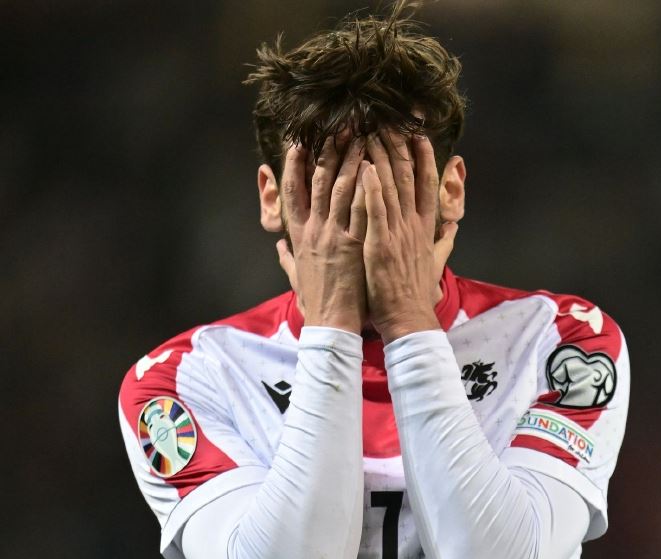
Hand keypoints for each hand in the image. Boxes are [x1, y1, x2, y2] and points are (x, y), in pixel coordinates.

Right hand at [277, 134, 368, 333]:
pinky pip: (361, 208)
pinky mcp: (354, 243)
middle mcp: (313, 230)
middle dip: (326, 151)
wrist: (331, 323)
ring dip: (349, 159)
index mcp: (298, 235)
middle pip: (317, 181)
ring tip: (358, 136)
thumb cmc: (317, 301)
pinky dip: (367, 185)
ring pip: (339, 188)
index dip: (293, 164)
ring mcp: (333, 235)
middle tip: (337, 127)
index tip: (298, 141)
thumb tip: (280, 246)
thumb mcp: (296, 276)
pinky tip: (374, 166)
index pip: (291, 191)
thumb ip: (288, 257)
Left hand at [362, 131, 447, 343]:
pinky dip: (370, 188)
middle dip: (397, 146)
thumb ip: (444, 242)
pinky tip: (363, 167)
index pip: (425, 183)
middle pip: (406, 176)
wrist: (408, 319)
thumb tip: (454, 229)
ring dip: (379, 157)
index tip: (416, 133)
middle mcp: (412, 224)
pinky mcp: (379, 244)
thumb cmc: (416, 293)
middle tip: (387, 120)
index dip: (422, 156)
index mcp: (424, 226)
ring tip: (370, 132)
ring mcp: (396, 233)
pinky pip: (374, 210)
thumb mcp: (435, 262)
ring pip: (389, 187)